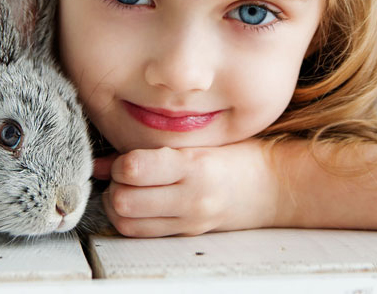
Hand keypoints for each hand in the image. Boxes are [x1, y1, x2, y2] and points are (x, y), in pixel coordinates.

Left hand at [95, 140, 279, 236]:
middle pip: (124, 201)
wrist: (274, 186)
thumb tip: (103, 163)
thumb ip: (153, 149)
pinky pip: (143, 234)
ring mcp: (190, 221)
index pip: (134, 168)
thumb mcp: (199, 141)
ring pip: (128, 223)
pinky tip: (137, 204)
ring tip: (127, 191)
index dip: (118, 163)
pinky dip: (130, 220)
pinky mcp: (188, 234)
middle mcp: (191, 197)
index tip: (124, 158)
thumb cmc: (238, 155)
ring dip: (117, 206)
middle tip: (120, 176)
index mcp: (194, 165)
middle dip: (113, 186)